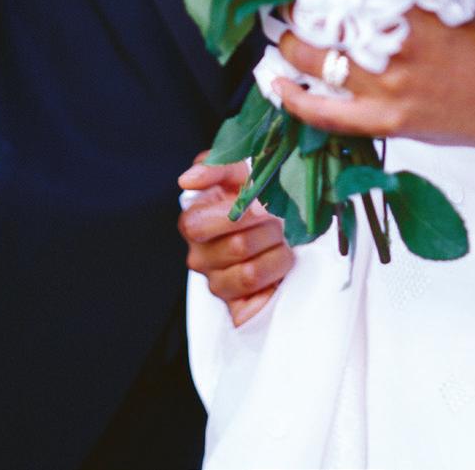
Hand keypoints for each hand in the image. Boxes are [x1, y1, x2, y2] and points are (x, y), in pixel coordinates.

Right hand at [178, 152, 293, 326]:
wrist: (288, 224)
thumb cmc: (260, 194)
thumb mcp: (241, 170)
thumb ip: (215, 166)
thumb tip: (186, 180)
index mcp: (194, 222)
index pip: (198, 225)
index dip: (235, 215)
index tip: (261, 205)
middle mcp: (199, 256)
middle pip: (236, 247)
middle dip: (267, 230)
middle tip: (279, 221)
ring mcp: (217, 284)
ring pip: (250, 273)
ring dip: (278, 253)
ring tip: (282, 242)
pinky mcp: (237, 309)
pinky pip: (255, 304)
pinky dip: (275, 283)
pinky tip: (279, 269)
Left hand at [276, 8, 474, 147]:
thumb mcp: (447, 3)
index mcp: (411, 6)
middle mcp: (395, 44)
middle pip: (323, 19)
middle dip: (299, 8)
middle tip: (292, 0)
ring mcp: (387, 86)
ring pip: (317, 61)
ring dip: (292, 45)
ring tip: (286, 35)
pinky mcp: (385, 121)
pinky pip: (325, 112)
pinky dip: (295, 97)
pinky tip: (277, 83)